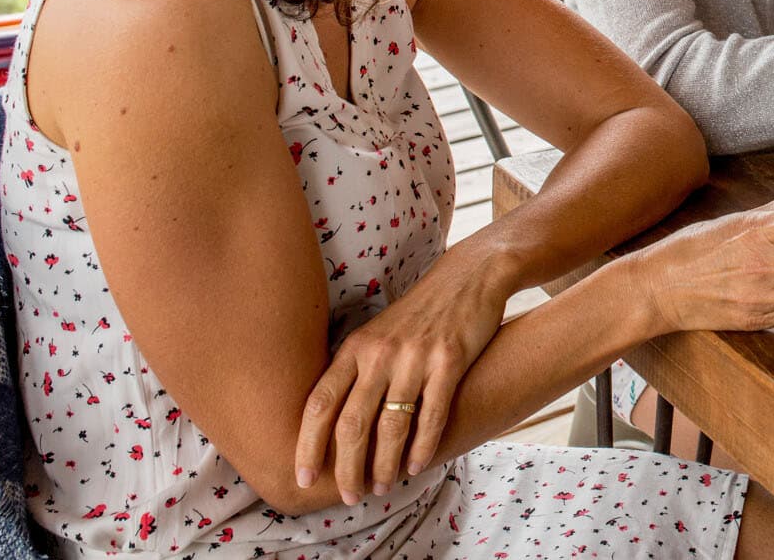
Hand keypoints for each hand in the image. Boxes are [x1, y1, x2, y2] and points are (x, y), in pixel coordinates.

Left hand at [295, 243, 511, 501]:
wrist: (469, 277)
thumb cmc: (419, 314)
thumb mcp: (377, 333)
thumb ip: (354, 370)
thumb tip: (329, 423)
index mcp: (355, 346)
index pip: (319, 402)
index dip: (307, 444)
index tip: (303, 477)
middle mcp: (380, 353)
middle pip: (352, 423)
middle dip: (347, 468)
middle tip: (349, 496)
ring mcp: (416, 357)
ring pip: (391, 426)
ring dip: (385, 465)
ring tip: (383, 487)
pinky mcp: (450, 360)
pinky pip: (432, 415)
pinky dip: (423, 447)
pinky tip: (418, 466)